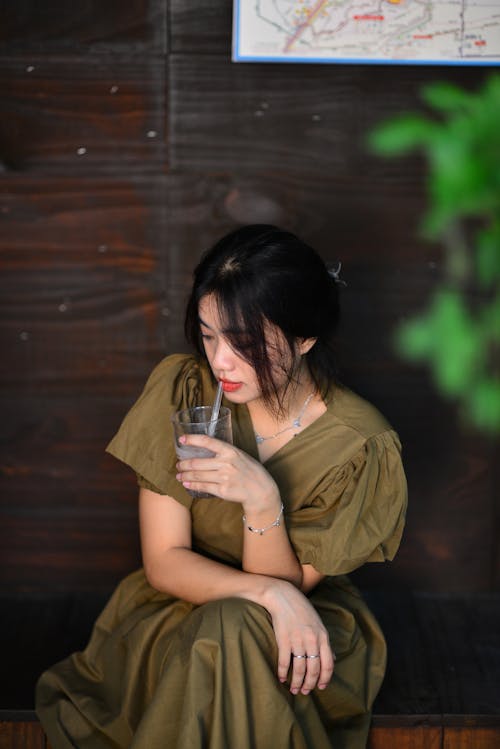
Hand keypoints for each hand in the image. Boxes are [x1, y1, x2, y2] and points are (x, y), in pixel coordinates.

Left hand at [176, 434, 279, 512]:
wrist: (261, 490)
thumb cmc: (249, 471)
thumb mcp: (239, 455)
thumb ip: (224, 452)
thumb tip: (204, 450)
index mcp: (230, 451)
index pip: (207, 441)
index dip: (192, 439)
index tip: (182, 439)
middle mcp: (226, 463)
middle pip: (197, 462)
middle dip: (184, 464)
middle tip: (178, 465)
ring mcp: (224, 477)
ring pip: (197, 476)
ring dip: (185, 476)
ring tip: (179, 475)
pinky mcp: (223, 490)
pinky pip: (203, 487)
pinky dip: (192, 485)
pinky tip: (186, 484)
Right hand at [263, 579, 334, 694]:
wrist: (283, 596)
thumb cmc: (301, 609)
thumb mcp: (318, 624)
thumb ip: (325, 642)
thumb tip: (333, 658)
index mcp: (323, 636)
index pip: (328, 664)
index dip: (325, 678)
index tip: (321, 687)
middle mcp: (312, 640)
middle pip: (314, 670)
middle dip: (310, 684)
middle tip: (305, 692)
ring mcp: (297, 640)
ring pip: (300, 669)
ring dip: (297, 683)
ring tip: (294, 689)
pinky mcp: (284, 640)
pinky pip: (285, 662)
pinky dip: (283, 673)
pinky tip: (282, 678)